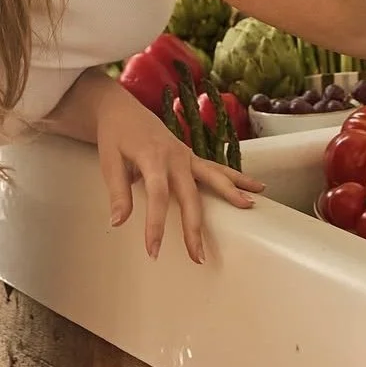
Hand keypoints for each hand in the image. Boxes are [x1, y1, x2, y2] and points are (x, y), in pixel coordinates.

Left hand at [95, 81, 263, 263]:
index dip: (155, 223)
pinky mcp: (191, 157)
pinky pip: (216, 168)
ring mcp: (186, 155)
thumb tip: (118, 222)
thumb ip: (117, 192)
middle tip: (199, 257)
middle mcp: (175, 157)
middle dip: (194, 227)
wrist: (122, 109)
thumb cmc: (115, 136)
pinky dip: (236, 177)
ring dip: (231, 193)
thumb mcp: (109, 161)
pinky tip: (256, 187)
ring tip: (249, 207)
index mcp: (152, 157)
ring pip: (212, 176)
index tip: (153, 250)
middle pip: (189, 194)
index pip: (157, 195)